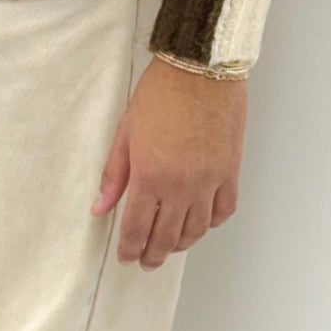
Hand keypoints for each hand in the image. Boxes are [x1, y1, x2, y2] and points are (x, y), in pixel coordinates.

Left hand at [91, 57, 246, 265]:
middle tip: (146, 262)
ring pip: (196, 229)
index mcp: (150, 176)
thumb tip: (100, 207)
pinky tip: (200, 223)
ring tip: (170, 248)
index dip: (130, 248)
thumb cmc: (161, 93)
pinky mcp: (230, 171)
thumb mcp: (126, 132)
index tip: (126, 258)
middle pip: (166, 236)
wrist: (201, 68)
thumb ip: (114, 175)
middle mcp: (181, 186)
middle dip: (153, 254)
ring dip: (181, 244)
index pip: (137, 227)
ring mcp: (210, 181)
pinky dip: (211, 222)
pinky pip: (223, 210)